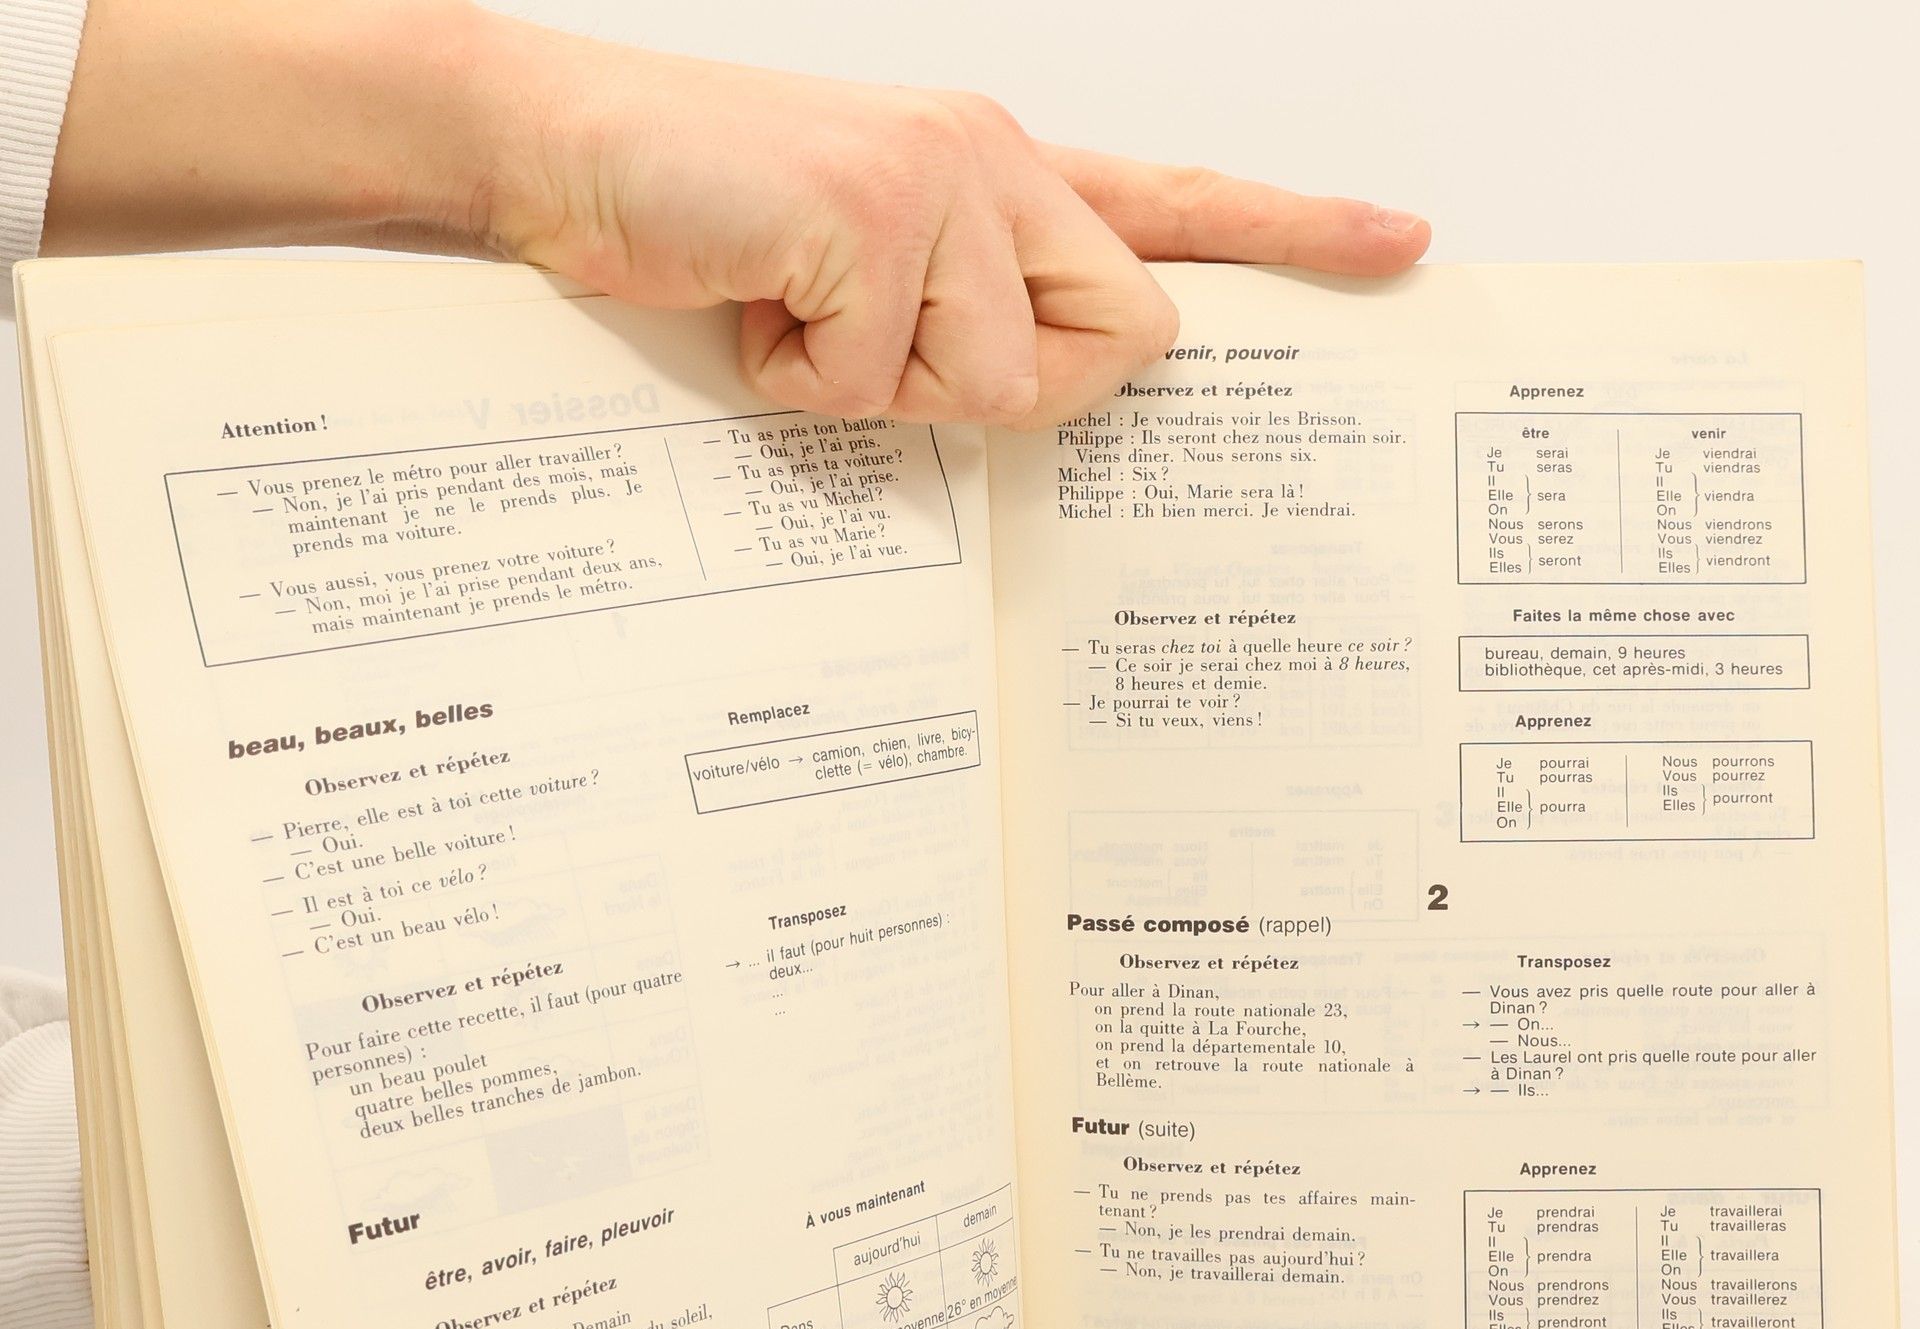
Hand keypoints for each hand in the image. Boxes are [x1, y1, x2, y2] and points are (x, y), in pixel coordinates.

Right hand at [486, 46, 1429, 426]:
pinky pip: (887, 379)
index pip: (1171, 201)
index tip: (1396, 246)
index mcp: (1005, 174)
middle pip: (1122, 335)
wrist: (569, 148)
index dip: (1288, 231)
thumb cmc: (716, 222)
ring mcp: (941, 175)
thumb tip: (1035, 391)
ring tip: (795, 313)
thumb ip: (964, 318)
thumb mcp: (861, 275)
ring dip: (880, 391)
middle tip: (890, 348)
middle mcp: (996, 160)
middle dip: (1014, 388)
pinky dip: (805, 382)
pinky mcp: (875, 204)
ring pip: (998, 380)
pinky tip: (756, 302)